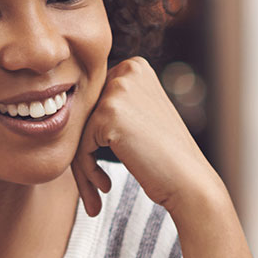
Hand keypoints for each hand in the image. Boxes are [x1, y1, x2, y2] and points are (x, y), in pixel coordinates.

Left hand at [71, 57, 221, 217]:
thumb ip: (113, 105)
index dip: (93, 136)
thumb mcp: (142, 115)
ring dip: (83, 166)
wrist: (189, 180)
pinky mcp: (108, 113)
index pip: (94, 101)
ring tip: (98, 189)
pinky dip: (86, 170)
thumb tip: (68, 107)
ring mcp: (117, 89)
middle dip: (84, 152)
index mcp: (135, 67)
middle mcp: (127, 71)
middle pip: (84, 115)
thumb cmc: (165, 156)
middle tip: (95, 185)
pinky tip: (104, 185)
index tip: (100, 164)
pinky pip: (79, 146)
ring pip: (78, 131)